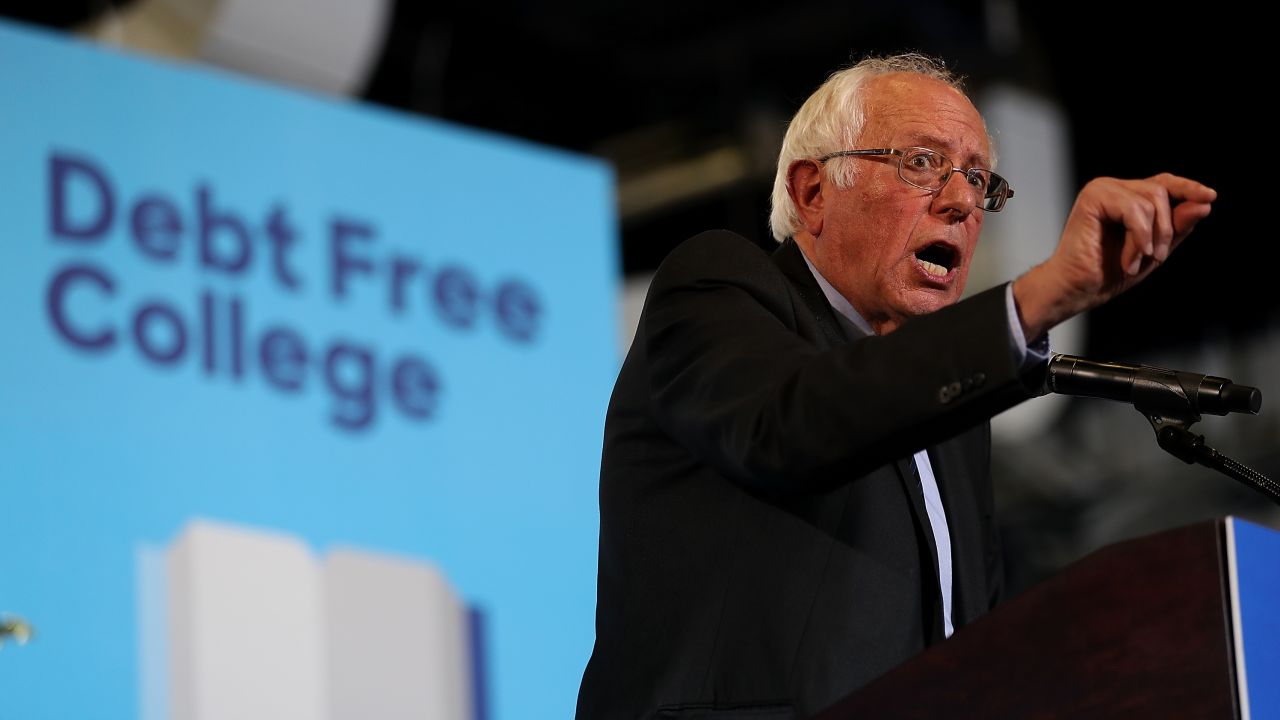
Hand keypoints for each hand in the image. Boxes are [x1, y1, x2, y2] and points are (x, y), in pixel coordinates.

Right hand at [1013, 173, 1214, 338]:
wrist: (1078, 290)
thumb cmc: (1109, 273)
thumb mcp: (1155, 250)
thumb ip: (1178, 227)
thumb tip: (1205, 203)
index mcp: (1126, 197)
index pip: (1164, 183)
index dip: (1187, 187)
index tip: (1210, 197)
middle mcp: (1114, 188)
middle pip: (1161, 191)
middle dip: (1167, 228)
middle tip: (1156, 258)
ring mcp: (1102, 190)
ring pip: (1150, 200)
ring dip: (1151, 238)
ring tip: (1136, 262)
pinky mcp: (1093, 197)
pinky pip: (1134, 210)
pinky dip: (1138, 238)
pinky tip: (1129, 259)